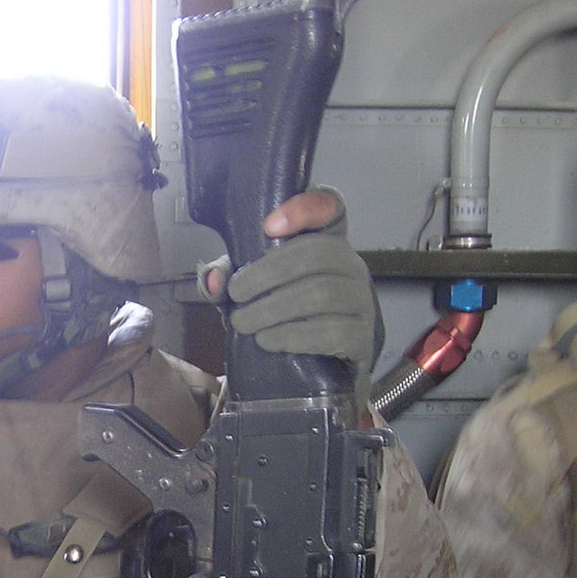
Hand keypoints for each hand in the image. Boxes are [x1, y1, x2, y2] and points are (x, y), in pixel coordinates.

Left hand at [200, 188, 382, 372]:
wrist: (319, 370)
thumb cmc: (286, 319)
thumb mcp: (255, 293)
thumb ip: (230, 281)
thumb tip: (213, 280)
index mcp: (327, 243)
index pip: (330, 207)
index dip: (305, 208)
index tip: (269, 226)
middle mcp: (351, 266)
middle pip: (318, 253)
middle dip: (268, 273)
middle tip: (236, 295)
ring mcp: (362, 302)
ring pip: (323, 293)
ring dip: (274, 309)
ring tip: (243, 323)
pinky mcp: (363, 338)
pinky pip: (334, 331)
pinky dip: (294, 336)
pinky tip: (268, 341)